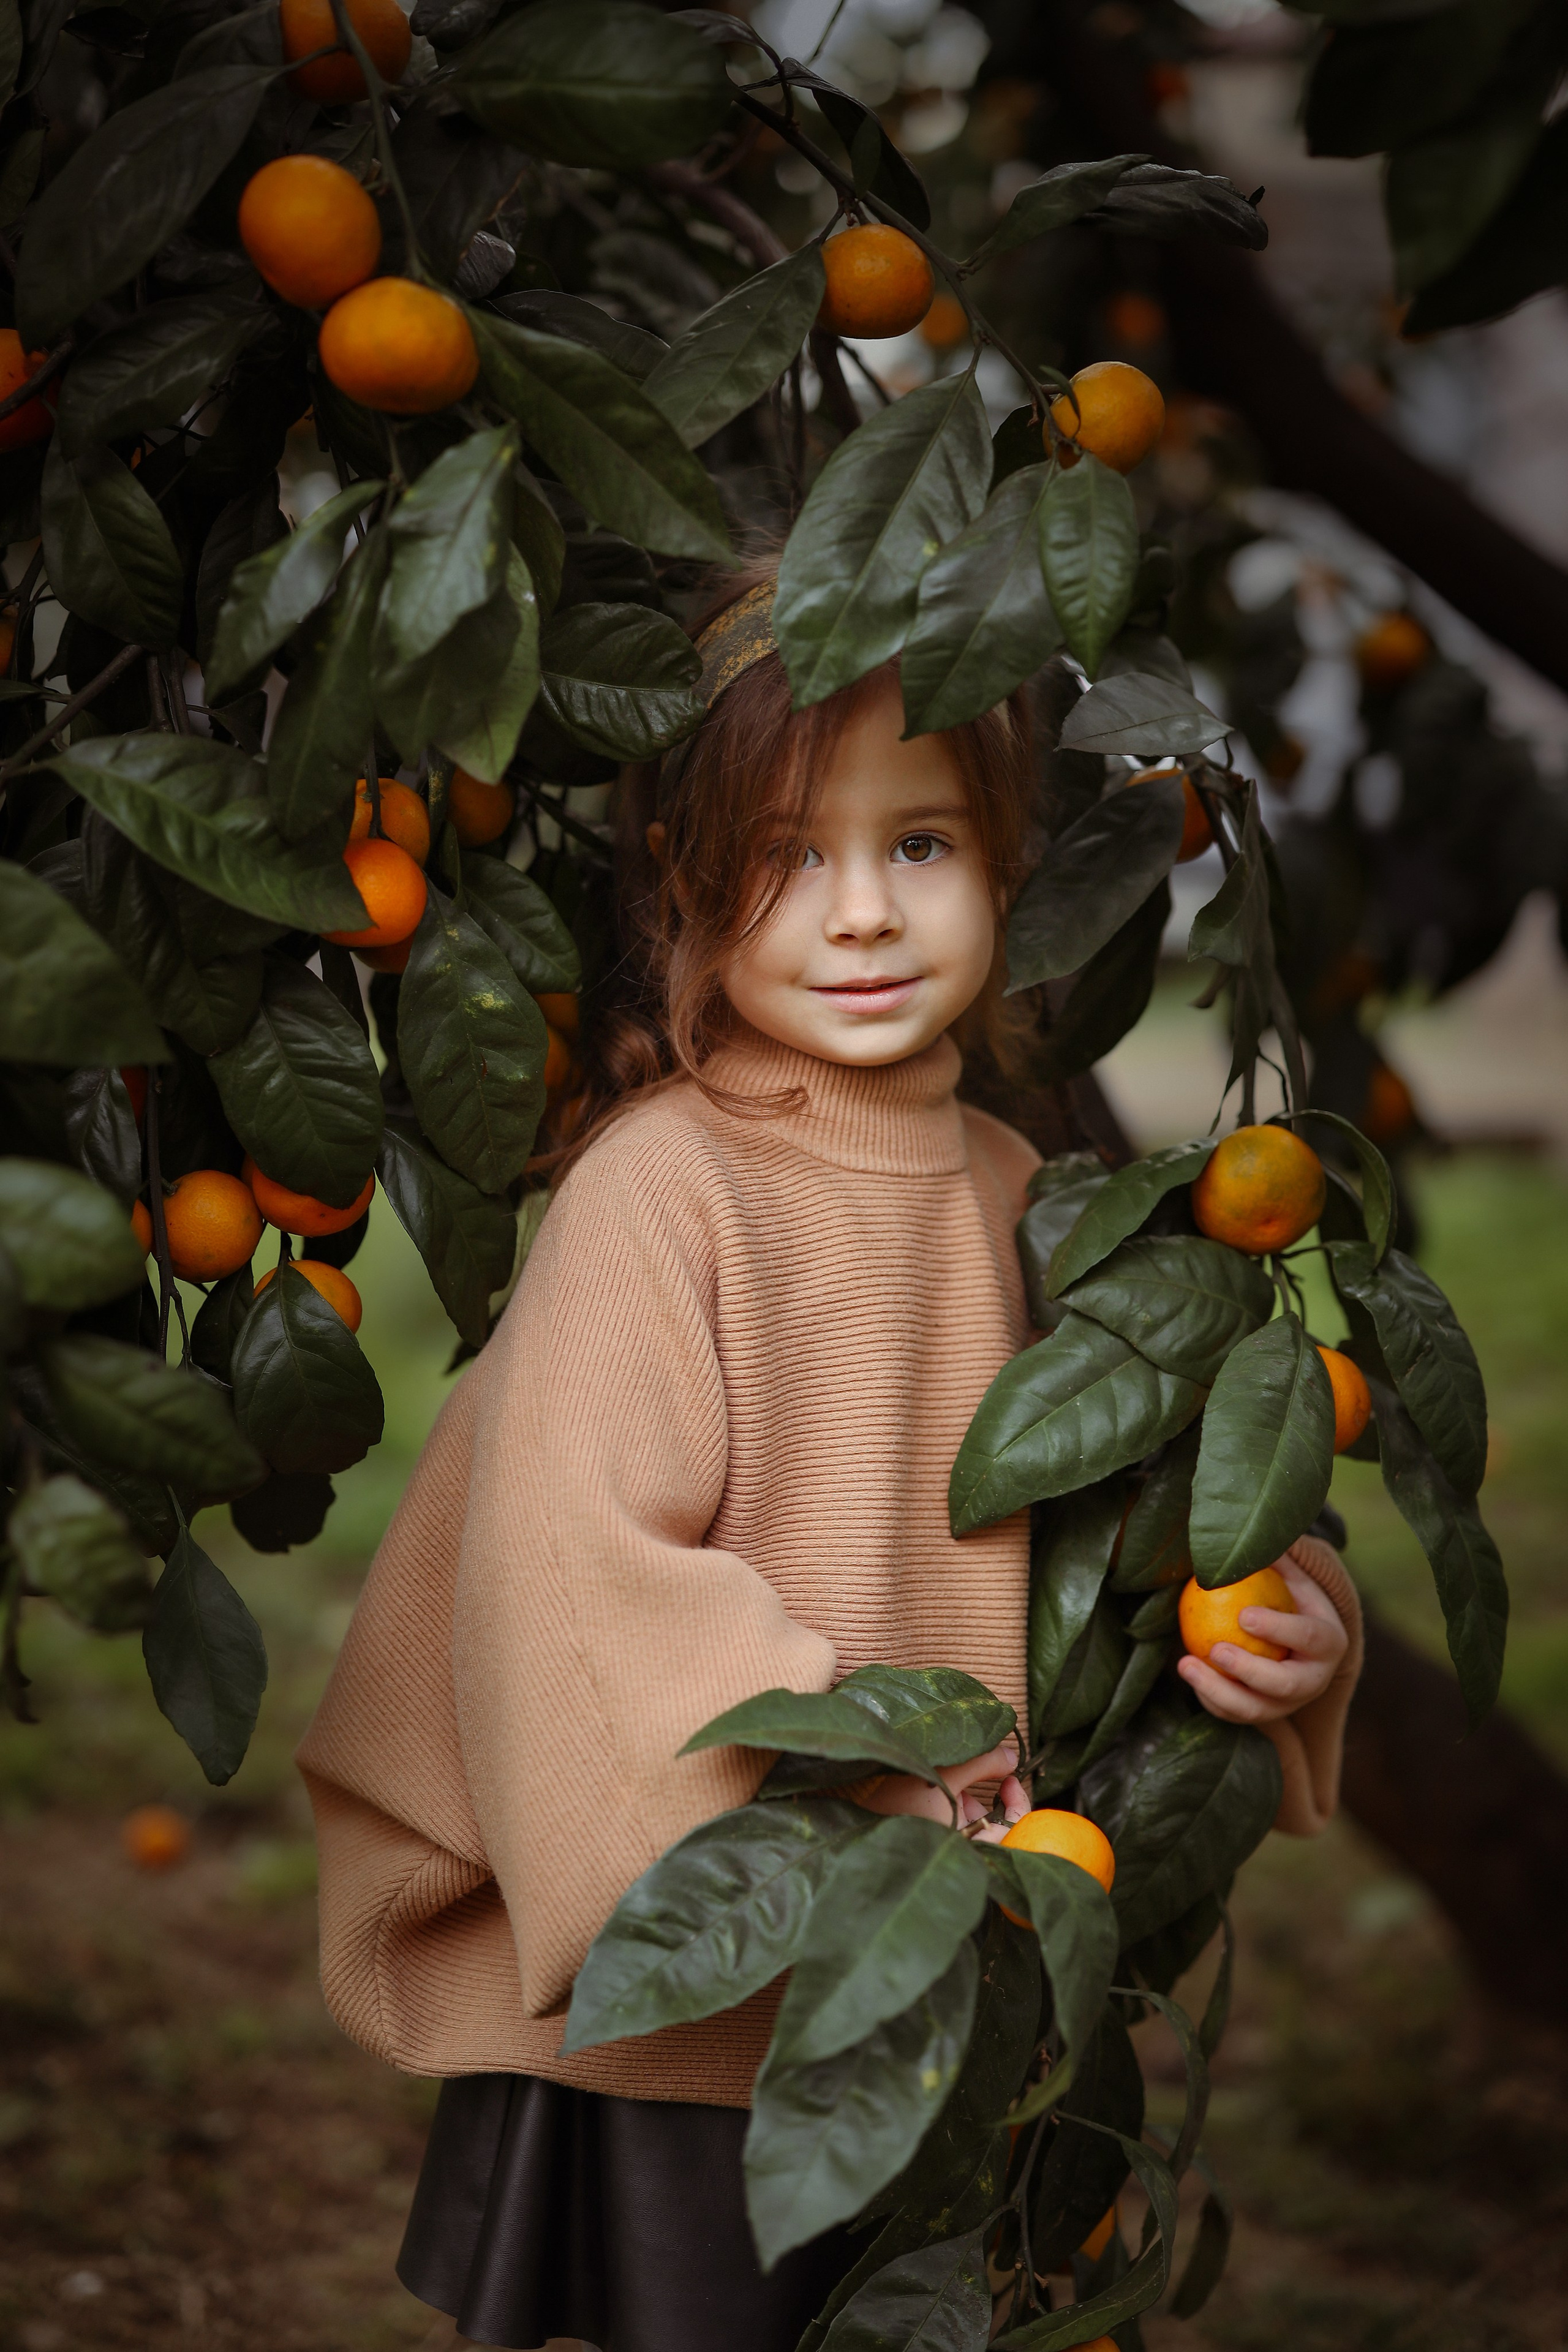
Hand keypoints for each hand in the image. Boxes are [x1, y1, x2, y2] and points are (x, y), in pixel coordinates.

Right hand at [848, 1740, 1030, 1843]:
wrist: (849, 1819)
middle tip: (978, 1773)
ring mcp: (943, 1852)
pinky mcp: (927, 1846)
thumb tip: (1011, 1756)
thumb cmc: (896, 1805)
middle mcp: (960, 1857)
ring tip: (945, 1781)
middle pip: (992, 1828)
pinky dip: (947, 1806)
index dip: (1018, 1802)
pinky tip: (931, 1792)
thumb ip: (982, 1762)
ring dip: (963, 1799)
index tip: (1010, 1776)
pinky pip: (950, 1827)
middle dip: (984, 1798)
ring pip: (969, 1825)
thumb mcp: (944, 1775)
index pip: (1013, 1832)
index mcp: (970, 1852)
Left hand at [1177, 1560, 1348, 1725]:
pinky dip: (1209, 1700)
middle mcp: (1313, 1681)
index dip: (1279, 1628)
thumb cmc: (1294, 1604)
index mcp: (1329, 1643)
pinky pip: (1233, 1715)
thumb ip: (1278, 1560)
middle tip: (1215, 1649)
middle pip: (1285, 1684)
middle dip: (1249, 1670)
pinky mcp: (1263, 1717)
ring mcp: (1288, 1705)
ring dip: (1217, 1691)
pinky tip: (1188, 1673)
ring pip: (1254, 1710)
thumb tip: (1252, 1530)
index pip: (1309, 1637)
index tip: (1243, 1615)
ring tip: (1185, 1664)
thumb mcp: (1295, 1580)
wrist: (1302, 1649)